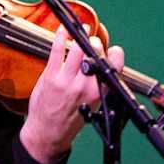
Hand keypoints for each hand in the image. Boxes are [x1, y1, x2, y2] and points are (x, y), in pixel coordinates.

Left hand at [19, 25, 124, 163]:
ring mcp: (67, 81)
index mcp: (99, 94)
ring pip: (77, 51)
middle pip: (96, 56)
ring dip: (81, 36)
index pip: (114, 68)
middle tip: (94, 40)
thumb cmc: (71, 119)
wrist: (48, 133)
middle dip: (96, 43)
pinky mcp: (51, 77)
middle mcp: (85, 87)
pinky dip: (61, 37)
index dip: (116, 55)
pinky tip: (63, 30)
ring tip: (83, 30)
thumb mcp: (94, 106)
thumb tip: (104, 65)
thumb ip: (99, 86)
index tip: (114, 49)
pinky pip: (57, 52)